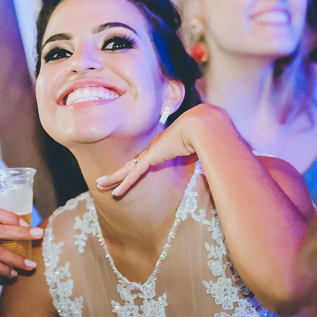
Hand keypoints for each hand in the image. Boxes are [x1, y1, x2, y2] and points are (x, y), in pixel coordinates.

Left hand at [96, 103, 237, 196]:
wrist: (203, 124)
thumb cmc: (207, 134)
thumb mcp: (203, 149)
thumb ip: (204, 156)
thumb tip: (217, 162)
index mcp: (165, 145)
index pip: (146, 158)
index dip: (136, 166)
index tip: (128, 171)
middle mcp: (155, 148)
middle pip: (131, 163)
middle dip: (117, 172)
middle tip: (103, 180)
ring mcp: (151, 152)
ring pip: (126, 169)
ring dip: (113, 179)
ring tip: (99, 185)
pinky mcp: (150, 157)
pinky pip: (133, 174)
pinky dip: (123, 184)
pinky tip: (114, 192)